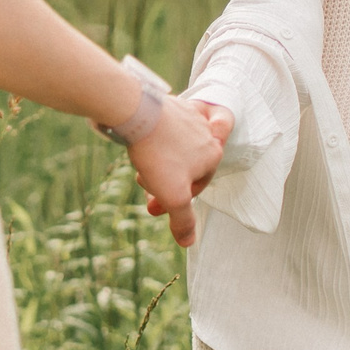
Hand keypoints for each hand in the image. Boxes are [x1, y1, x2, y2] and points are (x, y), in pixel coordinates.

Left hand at [129, 96, 231, 246]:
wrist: (137, 112)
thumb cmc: (158, 154)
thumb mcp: (173, 196)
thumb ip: (183, 220)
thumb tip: (189, 243)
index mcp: (212, 156)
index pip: (196, 187)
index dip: (174, 201)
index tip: (154, 205)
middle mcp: (206, 136)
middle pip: (185, 168)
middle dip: (163, 182)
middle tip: (142, 186)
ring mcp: (190, 118)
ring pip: (175, 150)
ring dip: (158, 164)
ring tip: (140, 166)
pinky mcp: (173, 106)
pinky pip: (165, 132)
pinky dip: (154, 143)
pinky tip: (140, 144)